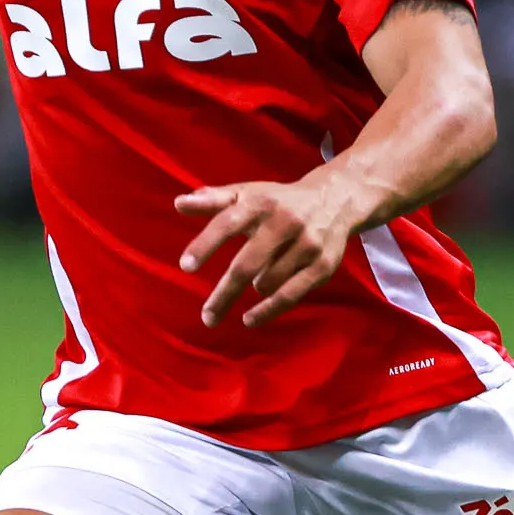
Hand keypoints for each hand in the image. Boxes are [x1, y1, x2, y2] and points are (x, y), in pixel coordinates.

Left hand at [175, 177, 362, 327]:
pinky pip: (290, 295)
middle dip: (225, 293)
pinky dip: (268, 310)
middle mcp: (285, 222)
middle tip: (207, 316)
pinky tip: (249, 320)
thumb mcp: (247, 194)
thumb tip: (179, 203)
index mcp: (260, 202)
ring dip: (254, 287)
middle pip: (247, 264)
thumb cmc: (277, 201)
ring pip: (267, 281)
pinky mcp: (322, 265)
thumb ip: (212, 200)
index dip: (205, 244)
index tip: (185, 267)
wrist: (334, 200)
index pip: (227, 223)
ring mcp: (306, 244)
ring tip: (253, 280)